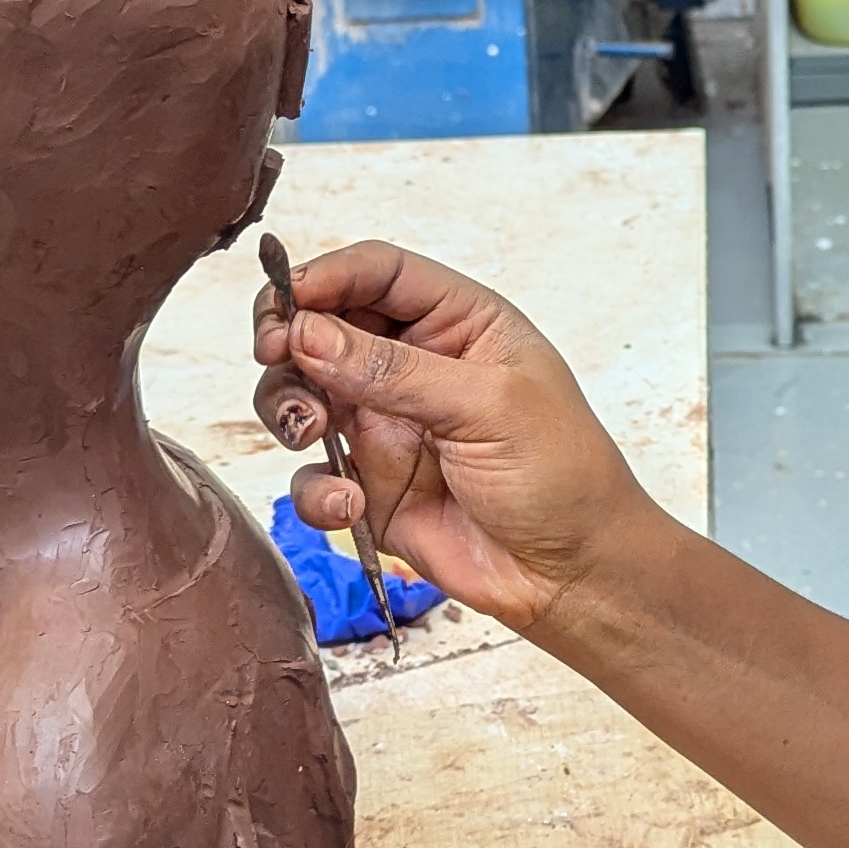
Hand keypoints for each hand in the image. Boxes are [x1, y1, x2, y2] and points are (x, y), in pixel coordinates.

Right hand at [251, 243, 666, 637]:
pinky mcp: (370, 484)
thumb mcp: (489, 406)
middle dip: (289, 335)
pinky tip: (350, 504)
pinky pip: (312, 477)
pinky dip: (315, 490)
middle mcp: (416, 365)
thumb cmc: (562, 477)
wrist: (572, 575)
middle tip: (276, 354)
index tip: (288, 302)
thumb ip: (394, 371)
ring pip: (303, 394)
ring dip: (289, 406)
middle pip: (325, 324)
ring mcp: (387, 424)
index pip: (379, 272)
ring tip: (310, 432)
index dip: (326, 275)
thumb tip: (309, 332)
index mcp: (460, 323)